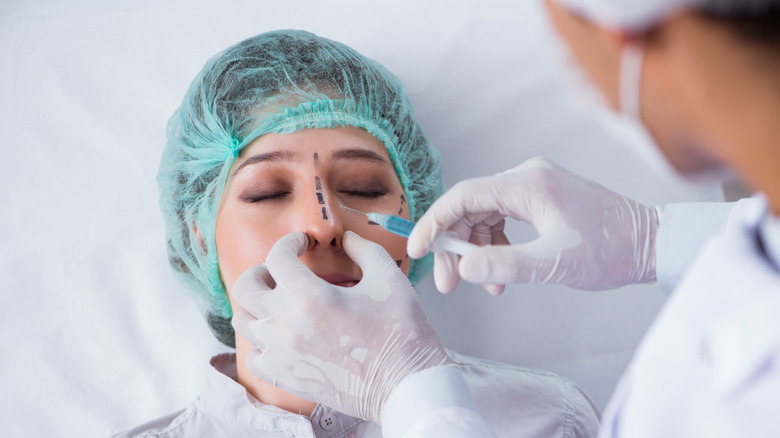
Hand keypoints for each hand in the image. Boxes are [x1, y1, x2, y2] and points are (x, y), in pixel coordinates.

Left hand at [231, 231, 450, 423]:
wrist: (404, 385)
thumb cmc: (401, 332)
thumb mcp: (388, 279)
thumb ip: (363, 249)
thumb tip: (347, 238)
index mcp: (309, 297)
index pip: (278, 257)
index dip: (290, 242)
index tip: (303, 243)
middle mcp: (286, 325)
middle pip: (245, 287)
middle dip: (261, 270)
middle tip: (283, 270)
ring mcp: (281, 355)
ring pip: (243, 321)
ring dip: (256, 304)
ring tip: (278, 300)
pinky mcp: (286, 378)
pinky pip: (253, 356)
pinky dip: (260, 342)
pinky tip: (282, 335)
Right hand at [408, 157, 659, 293]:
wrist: (651, 243)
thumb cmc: (611, 249)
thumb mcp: (556, 262)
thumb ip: (505, 265)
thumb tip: (463, 267)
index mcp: (528, 183)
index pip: (464, 196)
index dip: (435, 223)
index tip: (417, 250)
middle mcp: (527, 177)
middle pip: (470, 207)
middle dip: (454, 245)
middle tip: (448, 283)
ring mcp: (534, 187)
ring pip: (484, 215)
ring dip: (475, 250)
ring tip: (480, 285)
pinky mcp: (541, 200)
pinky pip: (503, 220)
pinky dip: (495, 246)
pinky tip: (500, 274)